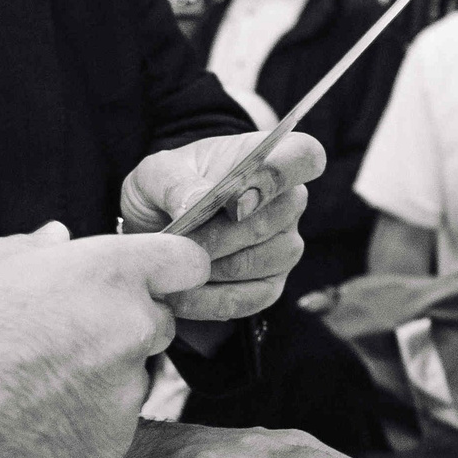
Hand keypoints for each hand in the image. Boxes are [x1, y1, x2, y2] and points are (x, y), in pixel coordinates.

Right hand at [0, 225, 207, 457]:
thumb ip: (22, 246)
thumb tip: (55, 240)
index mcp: (104, 274)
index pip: (185, 260)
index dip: (171, 266)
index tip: (154, 275)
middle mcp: (129, 331)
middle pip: (158, 319)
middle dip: (123, 320)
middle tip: (63, 331)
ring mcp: (125, 392)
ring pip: (132, 374)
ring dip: (102, 372)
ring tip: (36, 380)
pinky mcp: (113, 443)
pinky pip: (111, 420)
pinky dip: (85, 418)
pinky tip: (36, 416)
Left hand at [118, 132, 324, 320]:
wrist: (152, 227)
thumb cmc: (165, 189)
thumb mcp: (158, 174)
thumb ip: (177, 182)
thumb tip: (198, 201)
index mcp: (270, 158)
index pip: (305, 156)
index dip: (279, 174)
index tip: (236, 194)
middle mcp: (288, 203)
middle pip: (279, 217)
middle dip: (225, 232)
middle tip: (181, 240)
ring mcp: (284, 247)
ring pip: (265, 260)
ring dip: (216, 266)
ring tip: (176, 265)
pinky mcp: (269, 286)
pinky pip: (251, 298)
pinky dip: (211, 300)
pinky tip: (180, 294)